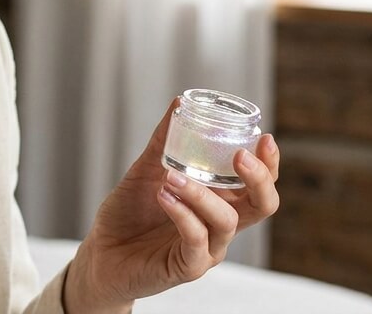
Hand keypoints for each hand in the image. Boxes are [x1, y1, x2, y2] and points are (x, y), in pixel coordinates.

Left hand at [65, 97, 281, 311]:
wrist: (102, 252)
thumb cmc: (129, 213)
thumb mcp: (146, 170)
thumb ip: (164, 142)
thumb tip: (179, 103)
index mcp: (219, 200)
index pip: (258, 184)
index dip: (269, 163)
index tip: (263, 138)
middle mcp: (220, 225)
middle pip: (262, 205)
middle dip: (258, 179)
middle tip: (239, 156)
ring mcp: (207, 248)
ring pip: (226, 221)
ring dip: (201, 193)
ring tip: (172, 176)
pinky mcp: (188, 267)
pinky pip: (197, 241)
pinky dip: (183, 215)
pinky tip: (164, 195)